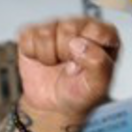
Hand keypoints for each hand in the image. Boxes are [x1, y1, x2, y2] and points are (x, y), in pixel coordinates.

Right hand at [13, 15, 120, 131]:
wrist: (53, 106)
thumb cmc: (80, 93)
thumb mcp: (97, 86)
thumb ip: (99, 63)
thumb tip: (79, 43)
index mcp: (103, 34)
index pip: (97, 30)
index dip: (87, 51)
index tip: (84, 66)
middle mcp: (81, 25)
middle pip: (68, 29)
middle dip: (65, 55)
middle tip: (69, 68)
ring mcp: (56, 26)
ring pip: (46, 34)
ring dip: (49, 57)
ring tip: (56, 65)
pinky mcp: (33, 32)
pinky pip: (28, 38)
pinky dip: (33, 55)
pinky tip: (43, 61)